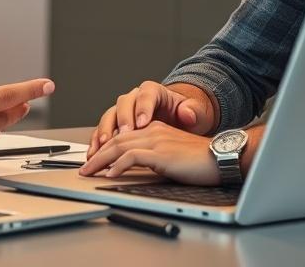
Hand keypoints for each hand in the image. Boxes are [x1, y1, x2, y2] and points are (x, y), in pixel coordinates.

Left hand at [80, 122, 263, 185]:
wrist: (220, 157)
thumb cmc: (200, 159)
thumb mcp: (170, 155)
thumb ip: (153, 156)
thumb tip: (133, 168)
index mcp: (154, 129)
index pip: (122, 136)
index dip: (104, 147)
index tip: (93, 161)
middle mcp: (152, 130)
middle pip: (116, 139)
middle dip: (96, 154)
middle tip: (84, 168)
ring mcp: (156, 140)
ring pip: (119, 146)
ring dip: (101, 160)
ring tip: (89, 172)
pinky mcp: (161, 152)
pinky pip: (132, 157)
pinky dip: (118, 166)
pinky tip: (110, 176)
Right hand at [87, 81, 215, 157]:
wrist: (181, 121)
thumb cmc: (188, 115)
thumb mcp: (197, 112)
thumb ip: (194, 111)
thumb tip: (187, 113)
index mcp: (153, 91)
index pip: (145, 95)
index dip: (142, 108)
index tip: (143, 122)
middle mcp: (135, 98)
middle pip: (123, 104)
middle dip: (122, 120)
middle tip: (123, 135)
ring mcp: (124, 112)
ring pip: (110, 117)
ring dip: (105, 131)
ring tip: (103, 145)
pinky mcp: (117, 126)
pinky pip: (104, 131)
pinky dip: (98, 142)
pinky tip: (95, 153)